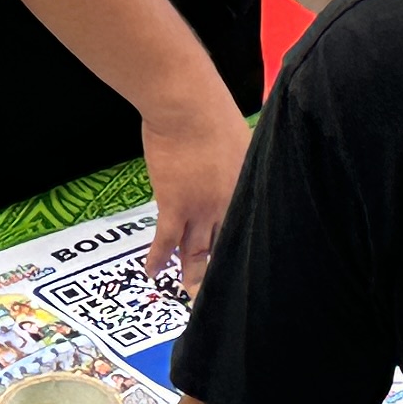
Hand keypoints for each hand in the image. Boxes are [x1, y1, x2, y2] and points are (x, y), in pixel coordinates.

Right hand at [141, 98, 249, 291]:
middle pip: (226, 246)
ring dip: (193, 276)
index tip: (248, 264)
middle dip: (223, 271)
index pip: (249, 227)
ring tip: (192, 296)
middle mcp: (227, 206)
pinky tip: (153, 274)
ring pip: (196, 253)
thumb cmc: (216, 113)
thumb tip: (245, 163)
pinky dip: (158, 259)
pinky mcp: (174, 206)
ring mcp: (200, 209)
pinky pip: (166, 242)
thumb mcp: (244, 140)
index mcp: (248, 188)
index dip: (247, 248)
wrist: (187, 107)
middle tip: (223, 291)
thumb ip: (244, 161)